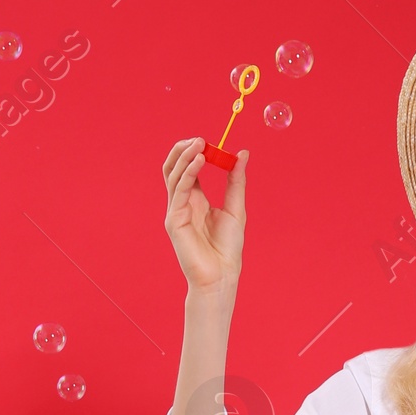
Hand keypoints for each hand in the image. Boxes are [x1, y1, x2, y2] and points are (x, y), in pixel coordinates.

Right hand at [163, 137, 246, 298]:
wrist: (222, 275)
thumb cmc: (227, 247)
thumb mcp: (236, 208)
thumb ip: (236, 181)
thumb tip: (242, 153)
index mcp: (195, 199)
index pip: (188, 167)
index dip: (195, 151)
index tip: (209, 141)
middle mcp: (182, 202)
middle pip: (173, 167)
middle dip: (183, 149)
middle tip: (199, 138)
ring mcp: (175, 211)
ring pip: (173, 175)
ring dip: (185, 156)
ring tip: (200, 143)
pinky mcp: (174, 220)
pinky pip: (178, 190)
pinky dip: (188, 173)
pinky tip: (200, 161)